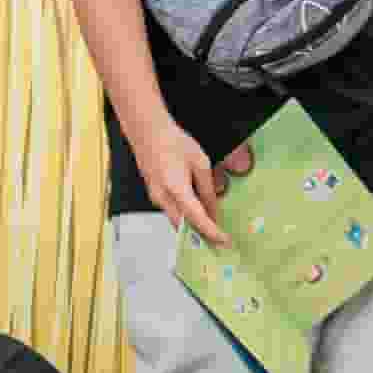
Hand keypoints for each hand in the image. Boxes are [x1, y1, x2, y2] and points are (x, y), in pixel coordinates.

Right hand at [136, 123, 244, 245]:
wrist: (147, 131)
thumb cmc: (174, 142)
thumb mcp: (200, 163)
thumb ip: (208, 189)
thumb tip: (214, 209)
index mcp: (177, 190)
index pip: (197, 219)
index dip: (212, 232)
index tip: (225, 241)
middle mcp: (163, 198)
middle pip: (184, 225)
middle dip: (201, 235)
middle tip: (219, 240)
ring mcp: (155, 197)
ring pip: (176, 220)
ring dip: (192, 226)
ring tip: (211, 227)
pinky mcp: (153, 194)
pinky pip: (171, 211)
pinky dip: (184, 216)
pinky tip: (196, 212)